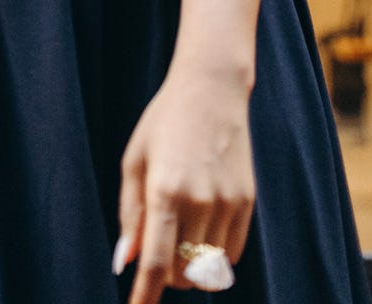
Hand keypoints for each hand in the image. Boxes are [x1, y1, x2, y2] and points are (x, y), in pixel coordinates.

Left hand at [113, 64, 255, 301]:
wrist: (212, 89)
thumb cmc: (164, 123)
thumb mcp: (135, 161)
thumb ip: (129, 216)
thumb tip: (124, 264)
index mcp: (165, 190)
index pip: (155, 264)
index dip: (144, 297)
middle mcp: (200, 201)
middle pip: (180, 273)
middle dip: (164, 275)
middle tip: (156, 249)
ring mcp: (227, 203)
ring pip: (206, 270)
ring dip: (188, 268)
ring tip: (179, 236)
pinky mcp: (247, 203)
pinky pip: (230, 256)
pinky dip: (213, 259)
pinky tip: (202, 231)